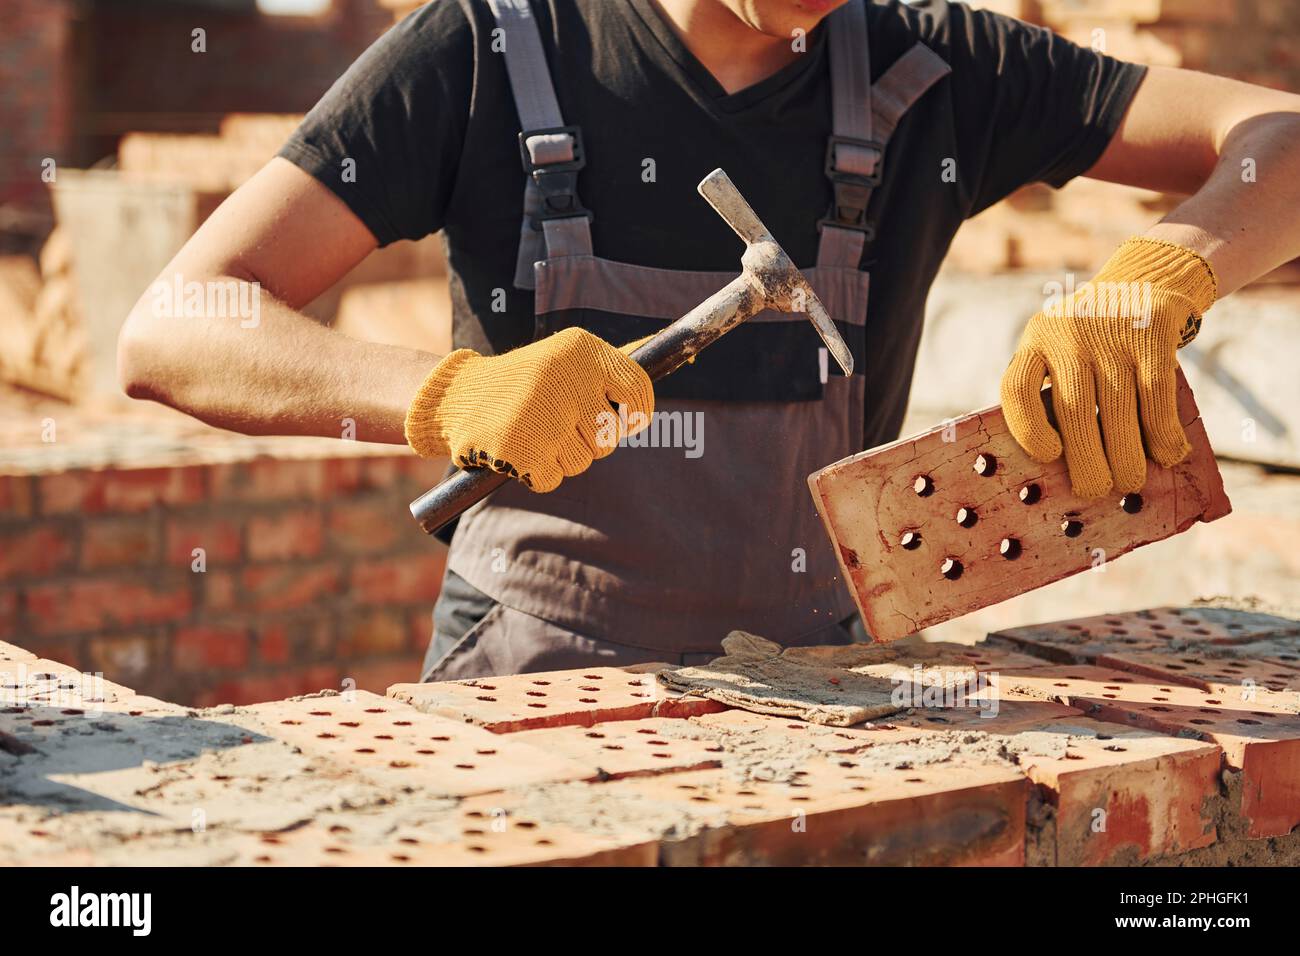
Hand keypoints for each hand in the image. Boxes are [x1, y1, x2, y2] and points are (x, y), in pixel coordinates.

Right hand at [404, 327, 653, 491]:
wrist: (459, 397)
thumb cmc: (525, 380)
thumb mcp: (567, 358)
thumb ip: (615, 366)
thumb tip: (678, 354)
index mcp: (581, 351)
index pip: (639, 391)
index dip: (638, 415)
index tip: (627, 421)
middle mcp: (564, 379)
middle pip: (609, 436)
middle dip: (589, 439)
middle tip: (558, 422)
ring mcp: (540, 416)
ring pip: (583, 461)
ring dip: (562, 457)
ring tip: (535, 432)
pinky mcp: (519, 450)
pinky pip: (552, 478)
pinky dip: (538, 472)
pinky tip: (519, 448)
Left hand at [1000, 237, 1217, 497]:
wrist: (1139, 285)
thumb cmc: (1090, 343)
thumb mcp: (1056, 353)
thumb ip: (1051, 396)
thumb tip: (1063, 471)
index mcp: (1035, 342)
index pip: (1016, 388)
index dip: (1028, 430)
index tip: (1049, 456)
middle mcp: (1067, 335)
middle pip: (1073, 411)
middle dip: (1087, 462)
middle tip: (1095, 490)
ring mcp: (1111, 334)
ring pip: (1118, 410)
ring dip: (1128, 456)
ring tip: (1130, 483)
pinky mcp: (1152, 336)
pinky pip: (1156, 397)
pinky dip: (1163, 433)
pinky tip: (1166, 455)